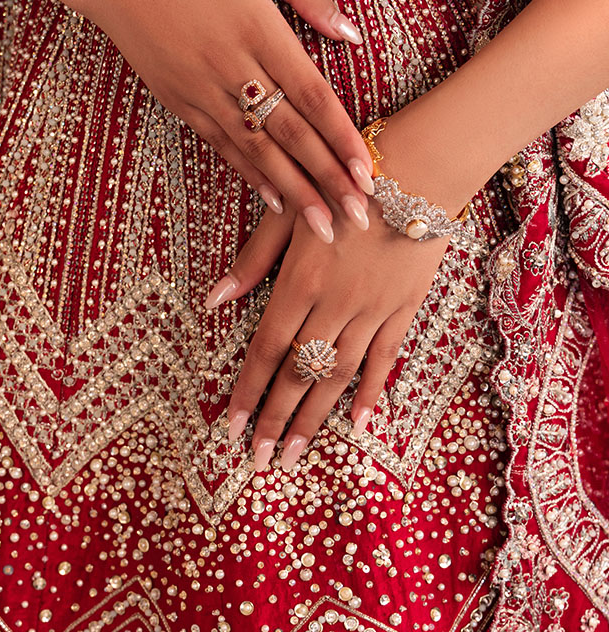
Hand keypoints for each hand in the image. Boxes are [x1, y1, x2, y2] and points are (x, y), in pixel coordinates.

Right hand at [88, 0, 373, 242]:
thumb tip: (350, 32)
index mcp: (260, 30)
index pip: (312, 97)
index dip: (342, 139)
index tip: (368, 173)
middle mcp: (234, 68)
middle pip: (290, 135)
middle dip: (326, 180)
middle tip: (357, 219)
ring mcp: (204, 90)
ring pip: (258, 151)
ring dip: (293, 192)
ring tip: (322, 228)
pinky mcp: (181, 102)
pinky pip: (223, 146)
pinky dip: (251, 175)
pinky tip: (275, 200)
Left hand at [209, 205, 449, 470]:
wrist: (419, 170)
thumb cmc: (342, 184)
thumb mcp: (289, 214)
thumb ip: (252, 260)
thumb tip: (213, 299)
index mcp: (299, 281)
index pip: (265, 350)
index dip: (247, 392)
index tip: (231, 429)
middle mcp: (333, 304)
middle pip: (299, 374)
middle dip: (275, 420)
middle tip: (258, 462)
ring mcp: (372, 310)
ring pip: (338, 376)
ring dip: (314, 419)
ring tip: (294, 455)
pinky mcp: (404, 309)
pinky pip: (384, 360)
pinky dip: (370, 393)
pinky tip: (358, 425)